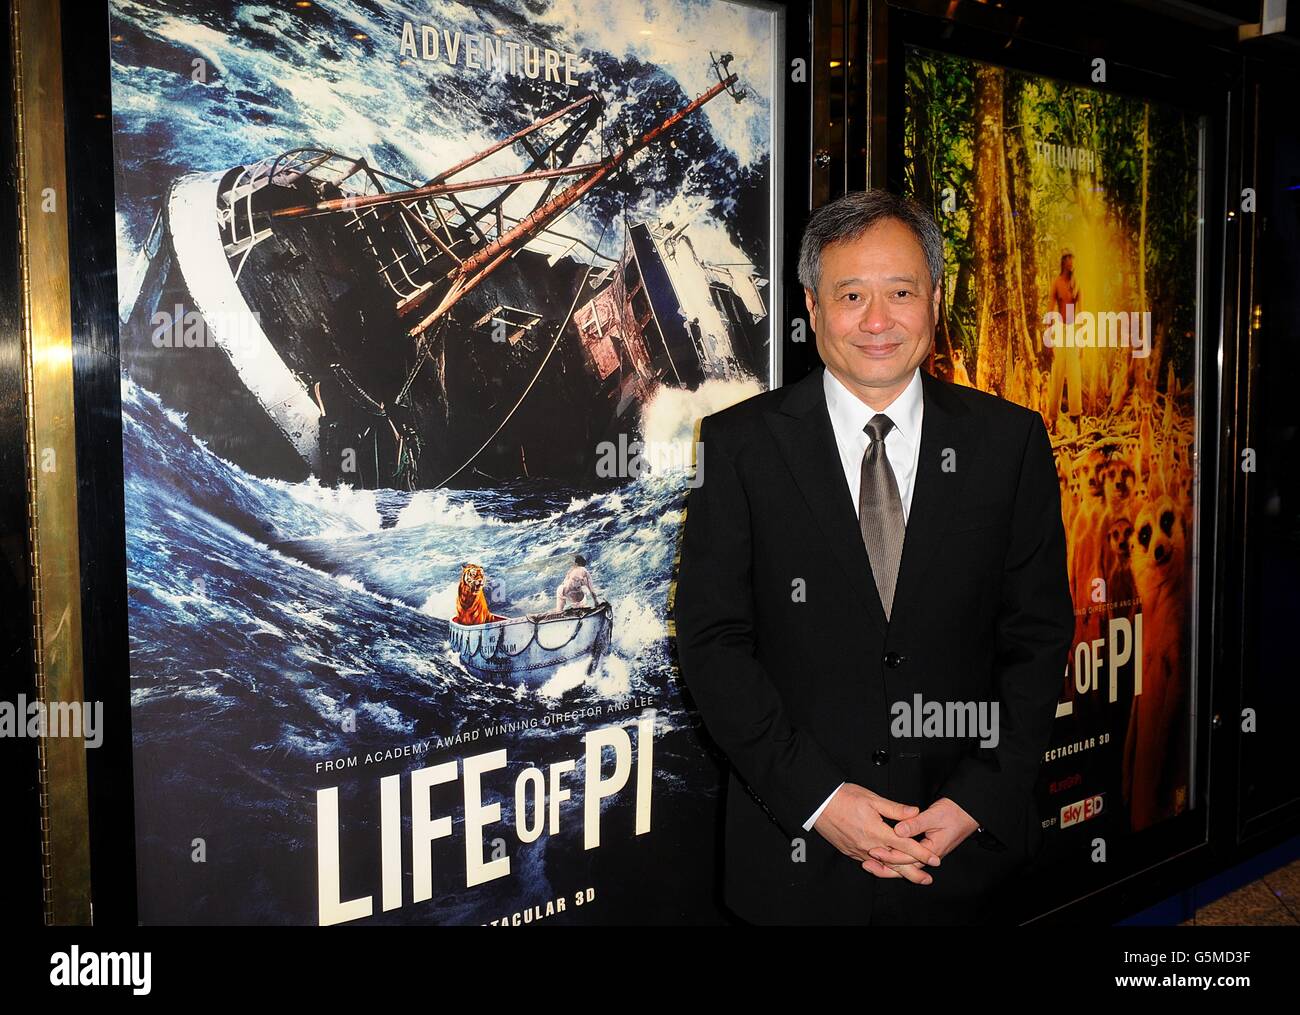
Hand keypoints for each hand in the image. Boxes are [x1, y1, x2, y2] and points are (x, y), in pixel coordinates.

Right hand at [813, 783, 941, 885]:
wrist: (818, 804)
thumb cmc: (843, 798)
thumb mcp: (872, 799)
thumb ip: (895, 809)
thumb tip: (914, 812)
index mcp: (877, 831)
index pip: (905, 846)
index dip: (922, 854)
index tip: (935, 859)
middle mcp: (869, 845)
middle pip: (896, 864)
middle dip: (914, 872)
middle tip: (927, 878)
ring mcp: (858, 851)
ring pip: (882, 866)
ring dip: (898, 873)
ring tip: (911, 877)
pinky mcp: (850, 851)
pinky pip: (869, 863)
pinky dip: (880, 868)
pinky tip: (886, 869)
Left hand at [864, 797, 978, 877]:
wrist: (967, 812)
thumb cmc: (954, 813)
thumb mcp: (933, 816)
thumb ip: (915, 824)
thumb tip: (898, 830)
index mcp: (932, 850)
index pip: (906, 858)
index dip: (889, 855)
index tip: (874, 851)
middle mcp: (929, 855)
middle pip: (904, 868)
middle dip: (885, 868)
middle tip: (867, 864)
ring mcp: (927, 853)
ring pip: (905, 864)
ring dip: (888, 865)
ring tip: (870, 864)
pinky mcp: (924, 848)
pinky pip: (907, 857)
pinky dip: (894, 857)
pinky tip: (883, 857)